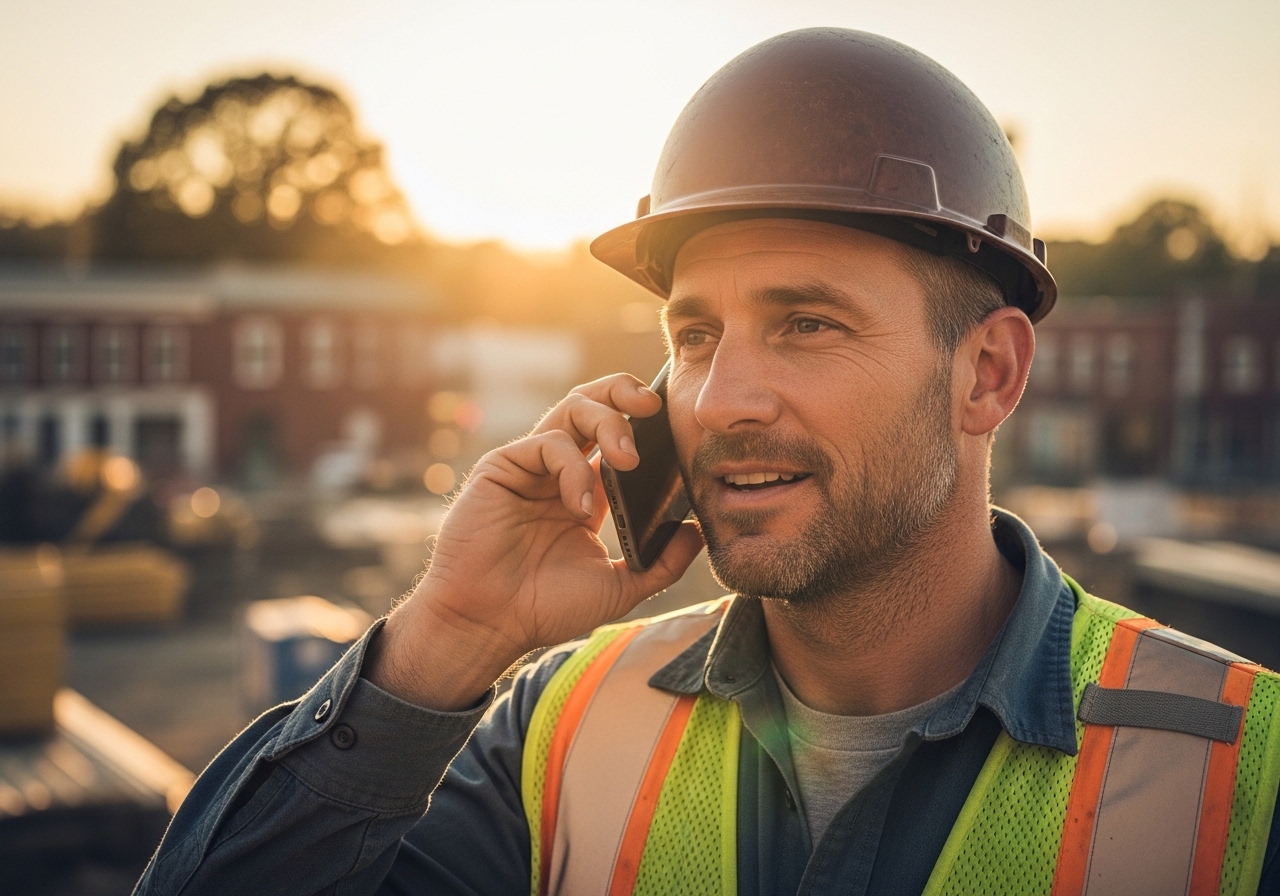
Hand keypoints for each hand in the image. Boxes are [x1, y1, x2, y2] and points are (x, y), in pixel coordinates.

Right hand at [365, 374, 704, 709]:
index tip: (676, 426)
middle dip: (625, 392)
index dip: (644, 422)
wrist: (489, 625)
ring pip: (571, 408)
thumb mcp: (619, 587)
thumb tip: (699, 534)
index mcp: (585, 490)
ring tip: (628, 459)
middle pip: (592, 403)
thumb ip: (661, 563)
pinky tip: (581, 506)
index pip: (617, 434)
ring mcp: (530, 466)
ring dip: (607, 422)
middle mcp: (557, 469)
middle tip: (653, 408)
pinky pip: (547, 443)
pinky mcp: (502, 467)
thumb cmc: (544, 609)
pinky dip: (574, 468)